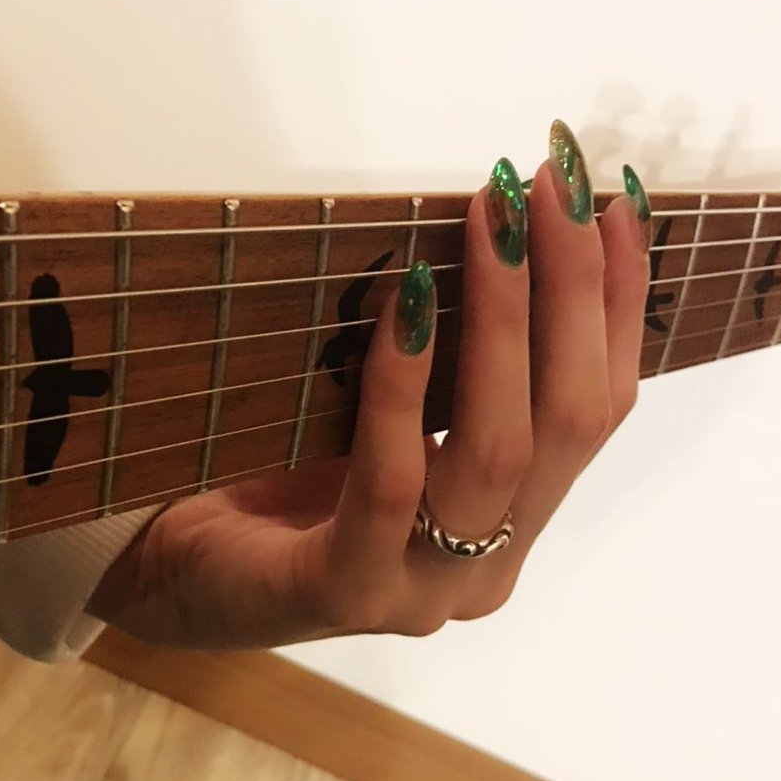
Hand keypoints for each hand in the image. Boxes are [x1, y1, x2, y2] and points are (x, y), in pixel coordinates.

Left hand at [88, 129, 650, 648]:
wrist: (166, 578)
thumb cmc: (278, 482)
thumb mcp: (386, 415)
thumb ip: (452, 370)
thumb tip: (505, 231)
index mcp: (510, 526)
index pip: (594, 411)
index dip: (614, 305)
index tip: (611, 201)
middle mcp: (485, 567)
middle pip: (569, 424)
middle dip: (573, 293)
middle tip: (551, 186)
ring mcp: (420, 591)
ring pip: (499, 453)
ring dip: (504, 322)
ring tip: (491, 221)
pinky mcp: (342, 594)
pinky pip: (390, 484)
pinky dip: (404, 388)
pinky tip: (409, 307)